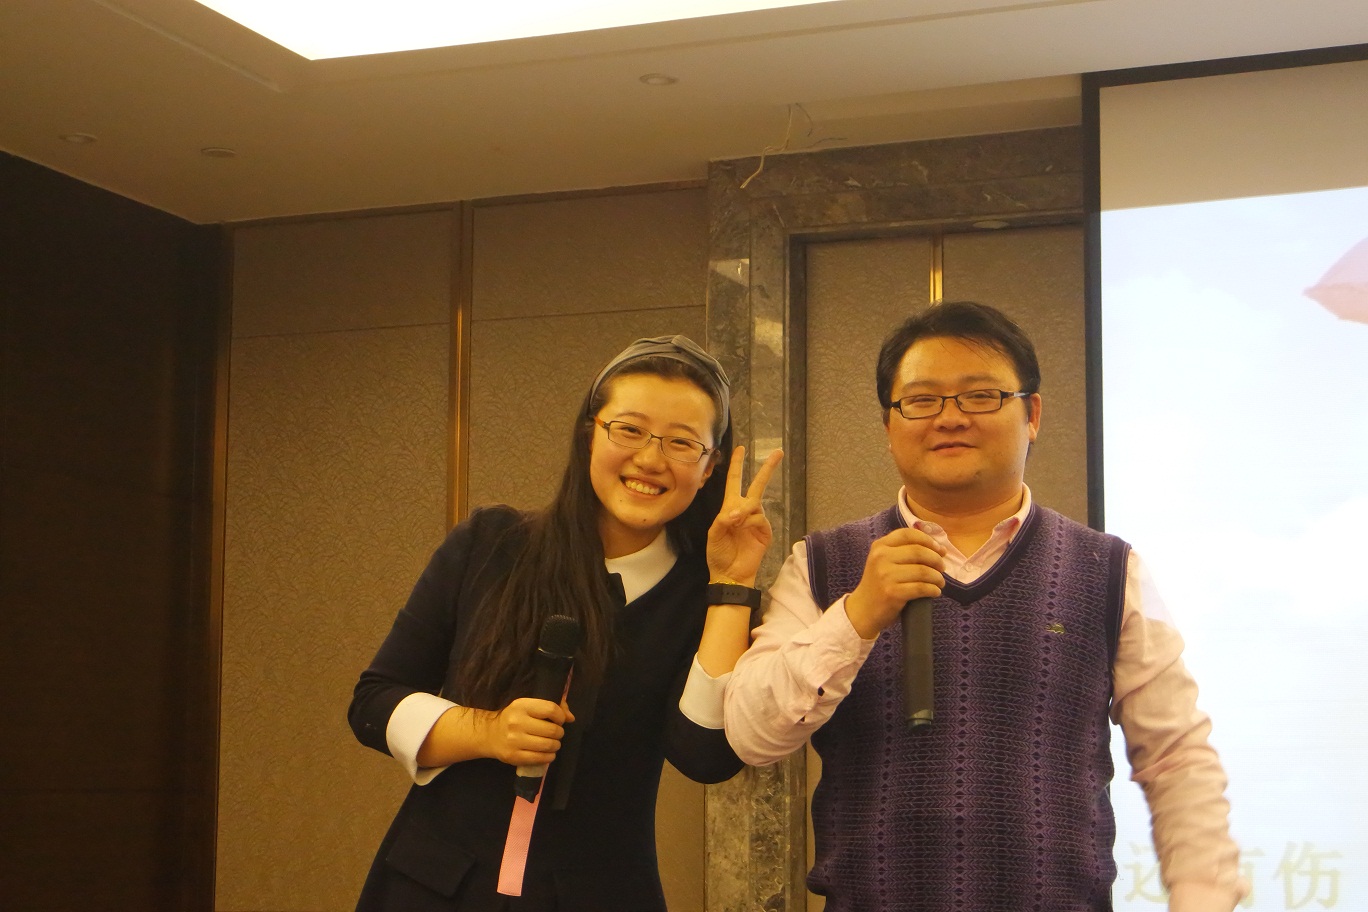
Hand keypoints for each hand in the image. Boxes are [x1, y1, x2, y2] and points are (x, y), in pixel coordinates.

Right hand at [482, 697, 574, 766]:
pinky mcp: (514, 756)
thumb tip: (571, 718)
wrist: (490, 734)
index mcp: (521, 706)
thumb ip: (552, 706)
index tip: (559, 720)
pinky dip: (549, 756)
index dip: (560, 716)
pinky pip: (540, 759)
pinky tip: (547, 753)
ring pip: (548, 745)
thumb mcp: (528, 706)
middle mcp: (517, 722)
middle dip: (559, 733)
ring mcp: (514, 741)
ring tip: (552, 743)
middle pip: (552, 730)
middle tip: (555, 734)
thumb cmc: (514, 718)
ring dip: (556, 745)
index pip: (551, 709)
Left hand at [706, 445, 783, 584]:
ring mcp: (756, 521)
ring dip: (744, 509)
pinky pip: (760, 518)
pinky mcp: (765, 531)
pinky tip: (743, 528)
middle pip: (757, 485)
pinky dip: (750, 521)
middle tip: (778, 452)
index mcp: (730, 508)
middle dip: (767, 469)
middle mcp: (745, 511)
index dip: (736, 465)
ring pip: (755, 503)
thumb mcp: (713, 534)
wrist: (729, 574)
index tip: (740, 449)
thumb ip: (723, 519)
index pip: (734, 481)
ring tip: (735, 523)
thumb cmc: (718, 554)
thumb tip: (738, 512)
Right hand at [844, 527, 945, 638]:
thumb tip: (938, 549)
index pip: (908, 534)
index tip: (940, 550)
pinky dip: (933, 590)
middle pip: (919, 551)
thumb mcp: (883, 561)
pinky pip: (921, 588)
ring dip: (937, 577)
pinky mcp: (892, 592)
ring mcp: (886, 575)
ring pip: (923, 571)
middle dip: (936, 560)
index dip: (928, 540)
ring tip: (939, 582)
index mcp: (880, 546)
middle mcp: (881, 557)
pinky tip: (935, 592)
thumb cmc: (879, 585)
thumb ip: (903, 551)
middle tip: (942, 568)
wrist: (863, 610)